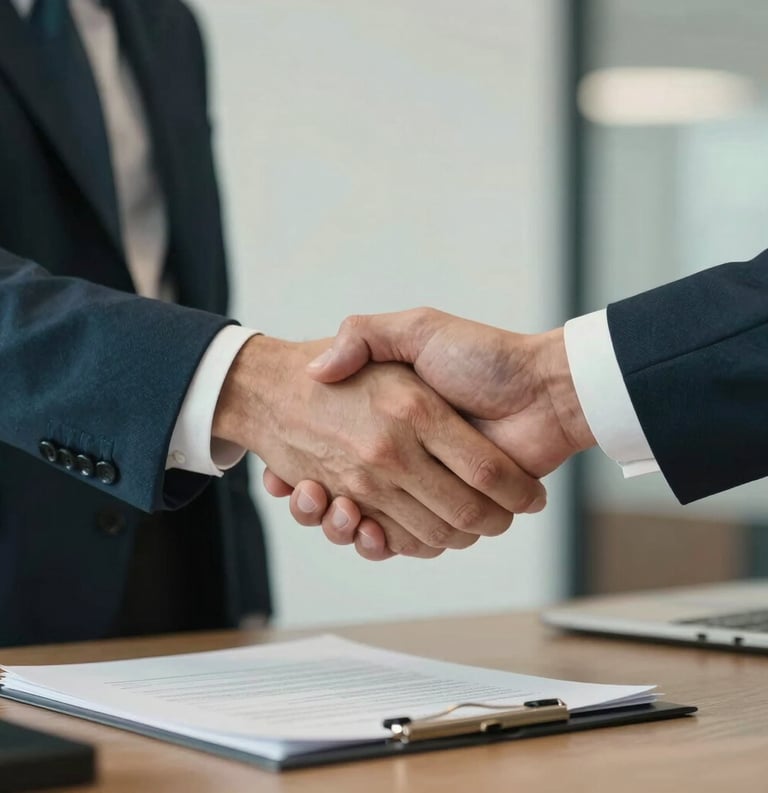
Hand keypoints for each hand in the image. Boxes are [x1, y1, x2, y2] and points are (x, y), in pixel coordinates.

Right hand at [265, 309, 594, 550]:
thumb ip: (366, 335)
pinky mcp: (452, 508)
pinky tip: (367, 529)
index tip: (285, 477)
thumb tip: (318, 368)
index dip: (306, 471)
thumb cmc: (484, 356)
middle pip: (349, 497)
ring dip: (346, 528)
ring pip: (373, 523)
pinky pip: (410, 539)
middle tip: (307, 495)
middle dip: (322, 508)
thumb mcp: (418, 328)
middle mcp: (406, 457)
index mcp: (394, 421)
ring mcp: (428, 484)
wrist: (544, 389)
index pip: (334, 453)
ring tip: (336, 509)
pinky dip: (385, 544)